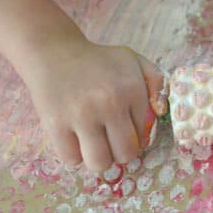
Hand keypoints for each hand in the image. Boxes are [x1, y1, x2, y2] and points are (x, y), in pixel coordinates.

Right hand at [19, 34, 165, 170]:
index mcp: (132, 89)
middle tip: (110, 140)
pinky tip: (73, 138)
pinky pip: (71, 159)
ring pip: (99, 163)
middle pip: (125, 154)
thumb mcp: (133, 61)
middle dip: (120, 152)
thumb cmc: (98, 61)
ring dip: (98, 158)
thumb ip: (156, 83)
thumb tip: (159, 113)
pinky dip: (73, 154)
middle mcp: (110, 104)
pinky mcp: (55, 124)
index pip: (144, 136)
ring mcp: (81, 115)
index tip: (124, 128)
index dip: (135, 137)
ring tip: (93, 142)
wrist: (53, 50)